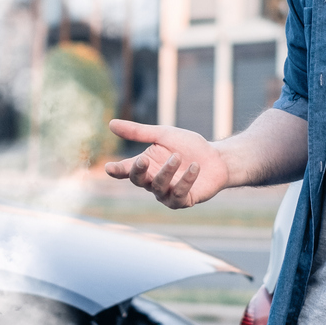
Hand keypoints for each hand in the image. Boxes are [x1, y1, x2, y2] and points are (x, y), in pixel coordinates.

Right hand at [105, 119, 230, 208]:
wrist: (216, 158)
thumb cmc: (187, 146)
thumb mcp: (163, 134)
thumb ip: (138, 132)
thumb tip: (111, 124)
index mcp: (145, 165)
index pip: (126, 170)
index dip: (116, 170)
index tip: (109, 168)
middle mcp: (152, 181)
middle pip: (138, 180)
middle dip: (139, 171)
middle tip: (143, 159)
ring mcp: (166, 193)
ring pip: (158, 187)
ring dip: (166, 171)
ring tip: (177, 156)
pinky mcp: (182, 201)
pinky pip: (178, 194)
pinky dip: (185, 180)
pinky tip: (195, 167)